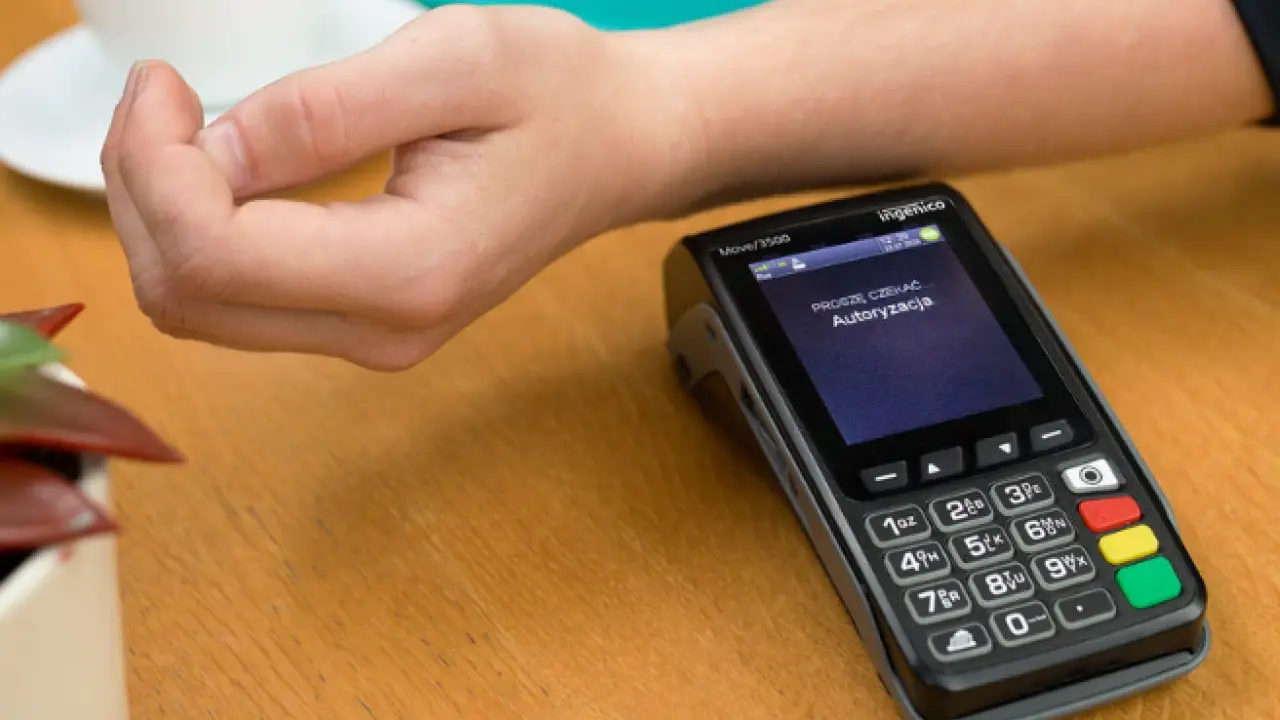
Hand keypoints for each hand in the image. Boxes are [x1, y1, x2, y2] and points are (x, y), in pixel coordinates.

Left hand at [100, 5, 698, 370]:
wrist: (620, 151)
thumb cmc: (560, 97)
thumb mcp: (453, 61)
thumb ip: (327, 112)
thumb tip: (213, 151)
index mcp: (410, 270)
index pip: (213, 257)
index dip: (154, 167)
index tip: (166, 82)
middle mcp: (384, 330)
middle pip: (186, 298)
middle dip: (140, 191)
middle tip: (162, 95)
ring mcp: (371, 339)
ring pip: (197, 309)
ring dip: (160, 216)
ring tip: (184, 125)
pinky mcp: (362, 325)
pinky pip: (235, 301)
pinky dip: (196, 234)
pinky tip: (219, 168)